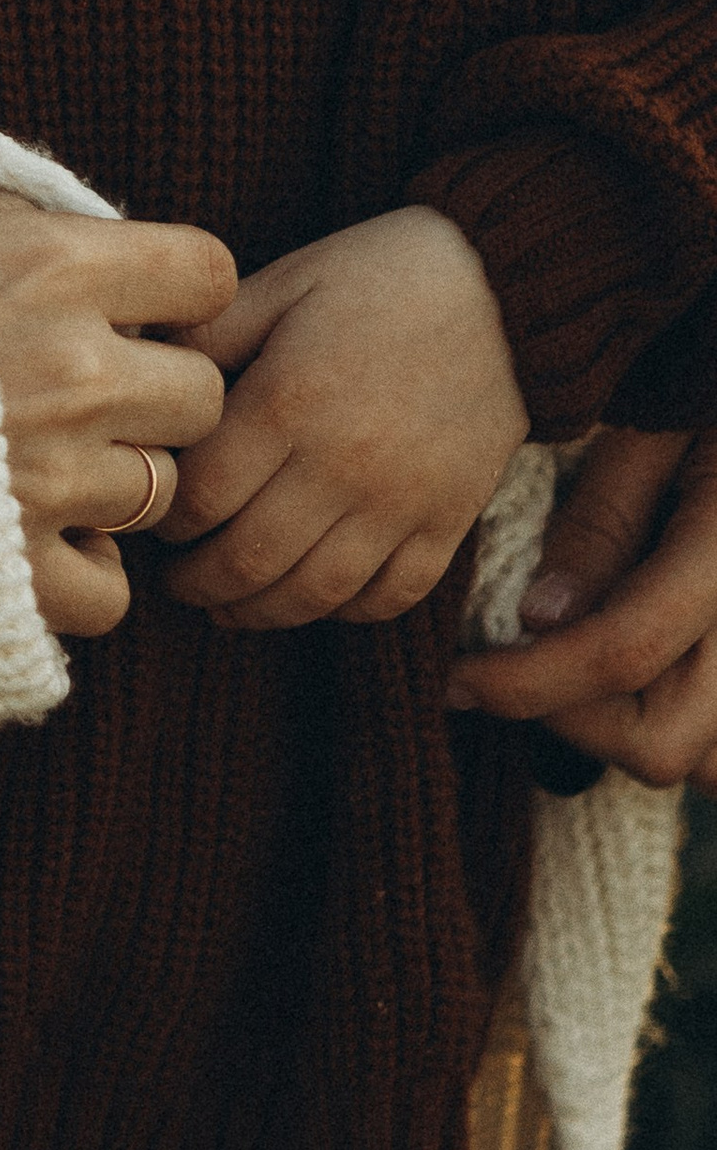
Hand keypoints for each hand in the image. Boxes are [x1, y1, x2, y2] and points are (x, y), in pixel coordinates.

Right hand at [0, 197, 232, 640]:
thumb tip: (70, 219)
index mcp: (50, 268)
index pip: (206, 274)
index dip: (169, 291)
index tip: (122, 307)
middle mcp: (72, 374)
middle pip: (201, 393)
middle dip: (148, 392)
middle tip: (75, 396)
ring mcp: (49, 481)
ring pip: (159, 491)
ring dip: (105, 482)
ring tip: (25, 467)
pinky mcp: (12, 574)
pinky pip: (110, 591)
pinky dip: (72, 573)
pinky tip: (16, 539)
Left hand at [158, 205, 527, 629]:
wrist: (506, 287)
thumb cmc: (379, 277)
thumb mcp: (281, 283)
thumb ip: (210, 336)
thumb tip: (146, 373)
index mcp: (288, 402)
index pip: (201, 497)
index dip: (166, 518)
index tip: (155, 514)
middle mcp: (342, 465)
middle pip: (247, 560)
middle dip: (198, 582)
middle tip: (178, 579)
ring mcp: (401, 502)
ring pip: (314, 593)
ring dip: (258, 612)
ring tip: (227, 605)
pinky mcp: (449, 521)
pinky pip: (390, 596)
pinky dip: (345, 611)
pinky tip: (313, 596)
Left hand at [448, 428, 716, 787]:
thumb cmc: (704, 388)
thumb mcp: (648, 430)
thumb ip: (602, 522)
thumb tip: (540, 618)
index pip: (623, 650)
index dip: (525, 680)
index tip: (456, 678)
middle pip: (663, 741)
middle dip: (569, 719)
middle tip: (506, 672)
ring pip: (702, 762)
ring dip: (625, 736)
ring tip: (569, 669)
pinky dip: (671, 729)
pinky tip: (622, 676)